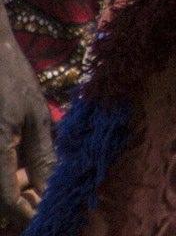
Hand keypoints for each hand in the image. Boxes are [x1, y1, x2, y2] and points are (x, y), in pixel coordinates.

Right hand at [0, 15, 49, 231]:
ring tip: (33, 184)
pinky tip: (19, 170)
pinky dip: (4, 178)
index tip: (46, 216)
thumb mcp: (36, 115)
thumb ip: (42, 155)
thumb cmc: (13, 80)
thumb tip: (50, 190)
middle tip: (41, 200)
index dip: (26, 214)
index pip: (7, 201)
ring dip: (11, 193)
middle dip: (18, 205)